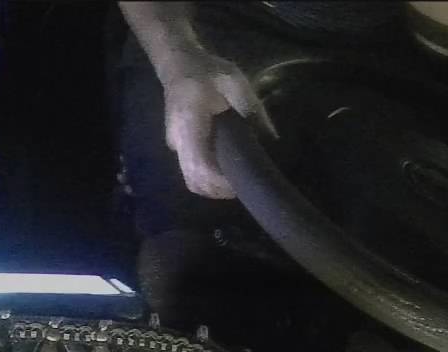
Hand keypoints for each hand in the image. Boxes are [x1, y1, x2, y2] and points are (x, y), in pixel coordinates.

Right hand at [160, 53, 271, 198]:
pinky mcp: (178, 148)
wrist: (178, 64)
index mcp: (189, 124)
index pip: (201, 167)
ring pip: (192, 181)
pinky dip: (208, 178)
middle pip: (195, 182)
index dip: (221, 182)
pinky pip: (192, 172)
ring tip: (238, 178)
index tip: (242, 181)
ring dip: (214, 187)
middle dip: (219, 190)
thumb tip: (271, 139)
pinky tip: (226, 169)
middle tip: (245, 184)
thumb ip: (252, 108)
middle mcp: (178, 140)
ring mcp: (175, 146)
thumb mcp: (234, 82)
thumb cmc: (207, 71)